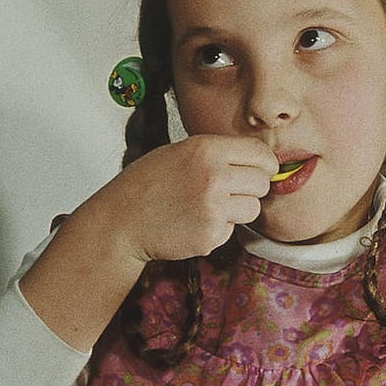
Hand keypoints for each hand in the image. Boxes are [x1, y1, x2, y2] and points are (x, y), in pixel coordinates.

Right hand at [95, 134, 277, 263]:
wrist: (121, 222)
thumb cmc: (147, 184)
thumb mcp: (180, 152)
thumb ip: (218, 153)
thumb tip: (256, 159)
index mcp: (206, 149)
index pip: (260, 153)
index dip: (264, 163)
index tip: (260, 170)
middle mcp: (214, 176)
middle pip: (262, 182)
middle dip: (250, 188)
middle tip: (228, 191)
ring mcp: (213, 208)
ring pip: (253, 209)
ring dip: (237, 210)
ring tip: (207, 207)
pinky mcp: (210, 236)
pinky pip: (232, 231)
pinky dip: (218, 229)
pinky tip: (193, 222)